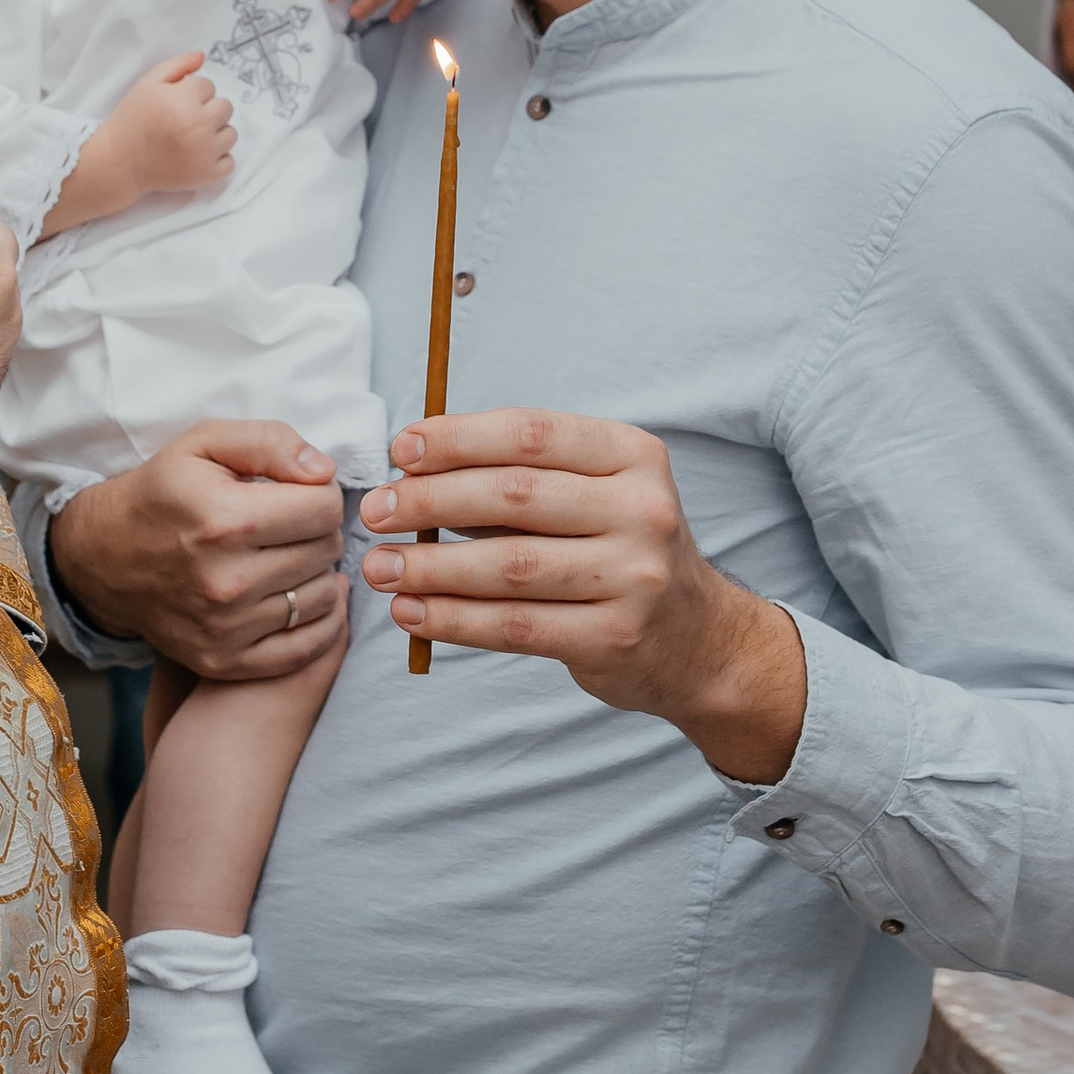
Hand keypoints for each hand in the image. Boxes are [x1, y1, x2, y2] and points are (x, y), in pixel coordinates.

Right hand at [49, 422, 345, 680]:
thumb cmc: (161, 493)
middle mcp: (226, 581)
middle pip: (326, 551)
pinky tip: (300, 595)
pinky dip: (318, 622)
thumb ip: (269, 442)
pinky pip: (308, 648)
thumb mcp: (203, 442)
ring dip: (315, 573)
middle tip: (289, 525)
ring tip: (287, 557)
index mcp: (224, 520)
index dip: (319, 492)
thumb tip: (324, 471)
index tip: (297, 493)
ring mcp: (226, 629)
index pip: (325, 508)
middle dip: (317, 530)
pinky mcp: (224, 661)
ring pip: (323, 598)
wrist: (102, 557)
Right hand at [113, 53, 236, 195]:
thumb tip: (202, 55)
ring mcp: (205, 153)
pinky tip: (196, 156)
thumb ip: (177, 64)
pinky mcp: (207, 176)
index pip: (209, 86)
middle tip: (184, 120)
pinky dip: (217, 160)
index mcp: (184, 100)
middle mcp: (199, 126)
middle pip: (225, 107)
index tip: (175, 103)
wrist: (120, 161)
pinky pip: (230, 162)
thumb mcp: (148, 83)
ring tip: (190, 138)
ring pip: (230, 134)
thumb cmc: (133, 119)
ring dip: (215, 134)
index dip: (191, 92)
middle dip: (207, 110)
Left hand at [361, 409, 806, 782]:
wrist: (698, 640)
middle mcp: (642, 510)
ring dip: (431, 567)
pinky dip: (454, 619)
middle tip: (375, 511)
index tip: (400, 450)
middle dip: (429, 500)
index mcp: (633, 455)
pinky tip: (412, 613)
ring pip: (509, 566)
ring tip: (379, 567)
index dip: (457, 438)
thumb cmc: (620, 551)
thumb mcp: (594, 495)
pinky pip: (516, 626)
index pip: (531, 433)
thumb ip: (519, 478)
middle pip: (514, 496)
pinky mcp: (614, 637)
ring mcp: (633, 577)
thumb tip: (413, 471)